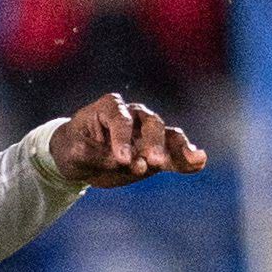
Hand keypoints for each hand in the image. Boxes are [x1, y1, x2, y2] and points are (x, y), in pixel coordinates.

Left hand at [47, 92, 206, 187]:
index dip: (122, 138)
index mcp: (110, 107)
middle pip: (151, 123)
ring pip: (168, 135)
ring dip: (179, 148)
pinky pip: (175, 153)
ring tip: (193, 160)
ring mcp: (148, 134)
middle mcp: (134, 116)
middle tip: (152, 161)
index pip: (121, 119)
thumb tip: (119, 161)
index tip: (121, 159)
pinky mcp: (156, 152)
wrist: (79, 158)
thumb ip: (93, 155)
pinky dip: (187, 158)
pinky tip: (200, 163)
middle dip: (153, 142)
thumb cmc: (73, 147)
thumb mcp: (72, 152)